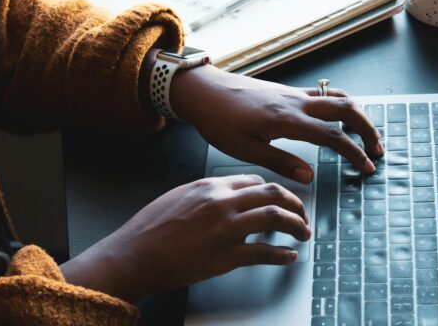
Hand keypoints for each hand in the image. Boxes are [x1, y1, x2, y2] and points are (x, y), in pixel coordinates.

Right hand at [60, 175, 309, 302]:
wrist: (135, 254)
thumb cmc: (150, 228)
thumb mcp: (178, 196)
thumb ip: (206, 194)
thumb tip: (226, 197)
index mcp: (210, 186)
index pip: (255, 181)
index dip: (273, 190)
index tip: (280, 199)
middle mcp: (222, 202)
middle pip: (273, 194)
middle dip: (295, 203)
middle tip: (302, 214)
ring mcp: (226, 229)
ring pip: (276, 217)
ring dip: (296, 225)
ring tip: (303, 233)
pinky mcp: (226, 256)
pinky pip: (264, 253)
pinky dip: (282, 255)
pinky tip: (288, 257)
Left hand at [170, 65, 383, 183]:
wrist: (203, 90)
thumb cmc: (218, 120)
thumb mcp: (245, 150)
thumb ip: (280, 162)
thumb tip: (310, 177)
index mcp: (287, 120)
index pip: (333, 136)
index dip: (354, 152)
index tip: (366, 167)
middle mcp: (296, 102)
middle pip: (346, 108)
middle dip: (367, 128)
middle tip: (377, 150)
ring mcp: (293, 93)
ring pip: (338, 97)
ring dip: (358, 114)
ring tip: (365, 135)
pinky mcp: (288, 91)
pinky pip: (324, 94)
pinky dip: (341, 105)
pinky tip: (340, 119)